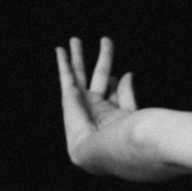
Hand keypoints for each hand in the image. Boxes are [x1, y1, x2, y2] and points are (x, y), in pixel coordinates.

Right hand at [55, 36, 180, 180]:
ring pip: (80, 74)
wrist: (108, 151)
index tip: (119, 75)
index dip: (118, 81)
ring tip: (75, 40)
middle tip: (106, 39)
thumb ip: (127, 93)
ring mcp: (83, 103)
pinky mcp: (70, 99)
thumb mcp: (131, 113)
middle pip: (100, 76)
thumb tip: (128, 73)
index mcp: (114, 115)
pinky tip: (60, 49)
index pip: (116, 90)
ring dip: (78, 57)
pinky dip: (62, 63)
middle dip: (103, 59)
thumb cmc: (126, 138)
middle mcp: (97, 109)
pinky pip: (65, 77)